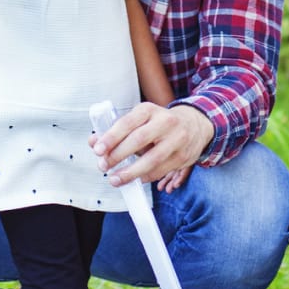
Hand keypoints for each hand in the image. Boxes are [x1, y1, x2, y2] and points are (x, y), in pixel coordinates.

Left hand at [89, 102, 213, 189]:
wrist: (195, 124)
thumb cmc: (159, 123)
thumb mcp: (140, 120)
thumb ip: (117, 131)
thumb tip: (93, 143)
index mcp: (149, 110)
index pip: (127, 122)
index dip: (111, 137)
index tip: (98, 149)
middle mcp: (165, 122)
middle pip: (139, 140)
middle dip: (118, 156)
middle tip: (103, 166)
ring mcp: (177, 140)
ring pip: (151, 160)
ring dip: (130, 173)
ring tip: (114, 179)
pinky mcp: (183, 157)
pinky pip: (160, 170)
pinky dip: (145, 177)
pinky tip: (135, 179)